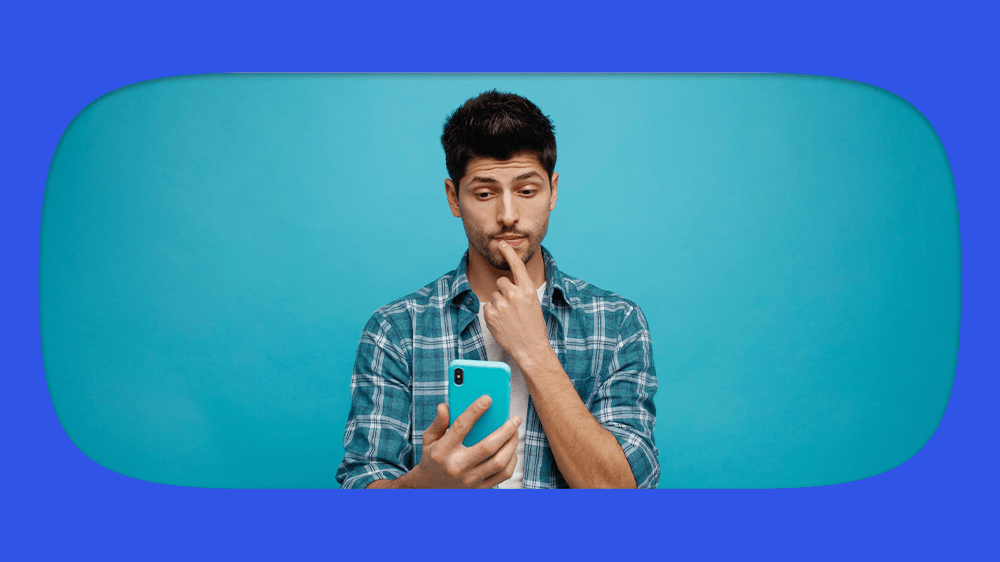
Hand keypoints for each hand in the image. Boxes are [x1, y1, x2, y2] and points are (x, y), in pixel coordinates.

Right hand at [408, 396, 520, 487]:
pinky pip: (502, 475)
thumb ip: (438, 423)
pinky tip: (511, 450)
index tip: (488, 399)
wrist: (429, 490)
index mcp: (443, 451)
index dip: (475, 411)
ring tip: (515, 433)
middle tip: (515, 419)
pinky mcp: (479, 489)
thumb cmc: (432, 459)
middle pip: (488, 446)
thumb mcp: (429, 440)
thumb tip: (445, 406)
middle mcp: (457, 467)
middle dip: (506, 430)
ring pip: (499, 462)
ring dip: (511, 445)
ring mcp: (469, 480)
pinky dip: (511, 461)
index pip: (461, 427)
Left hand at [482, 241, 551, 363]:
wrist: (530, 347)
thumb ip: (521, 290)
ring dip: (499, 303)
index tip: (501, 244)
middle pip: (501, 282)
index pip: (516, 265)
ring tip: (509, 317)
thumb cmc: (533, 326)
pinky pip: (487, 307)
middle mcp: (514, 294)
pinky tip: (502, 322)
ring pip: (494, 295)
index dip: (508, 252)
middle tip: (512, 306)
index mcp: (527, 289)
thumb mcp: (533, 302)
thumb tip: (507, 284)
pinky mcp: (490, 314)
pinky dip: (492, 313)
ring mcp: (501, 304)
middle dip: (504, 291)